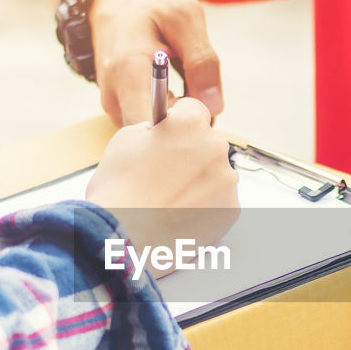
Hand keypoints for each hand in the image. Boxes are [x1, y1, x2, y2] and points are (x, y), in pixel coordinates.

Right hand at [86, 97, 238, 256]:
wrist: (125, 239)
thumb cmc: (119, 193)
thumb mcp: (125, 140)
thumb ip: (152, 129)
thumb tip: (162, 132)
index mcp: (189, 124)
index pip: (193, 110)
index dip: (177, 124)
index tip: (171, 136)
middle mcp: (214, 147)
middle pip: (206, 143)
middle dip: (189, 154)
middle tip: (164, 175)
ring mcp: (226, 180)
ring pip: (214, 173)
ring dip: (198, 181)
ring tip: (169, 199)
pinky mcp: (231, 209)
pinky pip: (220, 200)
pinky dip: (205, 206)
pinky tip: (180, 213)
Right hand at [90, 0, 222, 125]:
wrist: (112, 1)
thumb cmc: (148, 4)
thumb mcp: (185, 18)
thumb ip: (202, 61)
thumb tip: (213, 106)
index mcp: (129, 72)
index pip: (151, 130)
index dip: (182, 130)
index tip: (200, 112)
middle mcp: (114, 96)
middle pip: (154, 138)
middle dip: (184, 126)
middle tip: (200, 96)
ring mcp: (114, 105)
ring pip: (153, 134)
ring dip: (177, 120)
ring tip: (185, 86)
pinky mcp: (119, 109)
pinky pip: (148, 124)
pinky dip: (167, 115)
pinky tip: (174, 93)